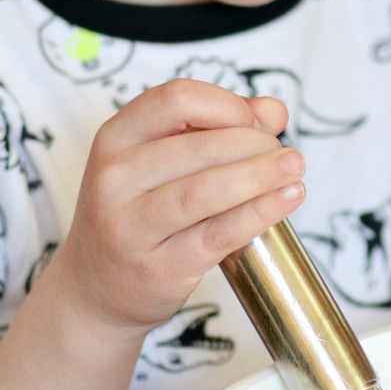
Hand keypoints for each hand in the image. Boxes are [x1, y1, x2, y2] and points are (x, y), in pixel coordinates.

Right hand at [46, 78, 304, 332]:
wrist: (95, 289)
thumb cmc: (139, 212)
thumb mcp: (162, 161)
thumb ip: (218, 128)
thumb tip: (273, 111)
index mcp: (116, 138)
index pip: (175, 100)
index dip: (226, 105)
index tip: (256, 122)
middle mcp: (114, 178)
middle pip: (198, 146)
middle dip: (254, 144)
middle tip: (286, 154)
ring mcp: (129, 226)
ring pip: (206, 191)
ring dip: (260, 176)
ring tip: (295, 168)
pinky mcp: (156, 268)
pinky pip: (217, 234)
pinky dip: (259, 213)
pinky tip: (286, 199)